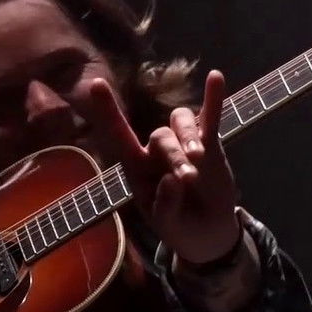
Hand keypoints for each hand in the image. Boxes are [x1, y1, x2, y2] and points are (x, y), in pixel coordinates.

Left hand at [89, 69, 239, 262]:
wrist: (207, 233)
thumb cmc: (178, 227)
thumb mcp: (167, 225)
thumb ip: (167, 205)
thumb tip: (172, 180)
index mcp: (137, 167)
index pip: (118, 135)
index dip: (108, 111)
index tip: (95, 82)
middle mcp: (156, 150)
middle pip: (161, 136)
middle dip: (175, 156)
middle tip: (188, 180)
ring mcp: (183, 143)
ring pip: (181, 121)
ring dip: (189, 135)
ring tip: (199, 157)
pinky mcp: (210, 143)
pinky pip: (210, 116)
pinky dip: (213, 99)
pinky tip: (216, 77)